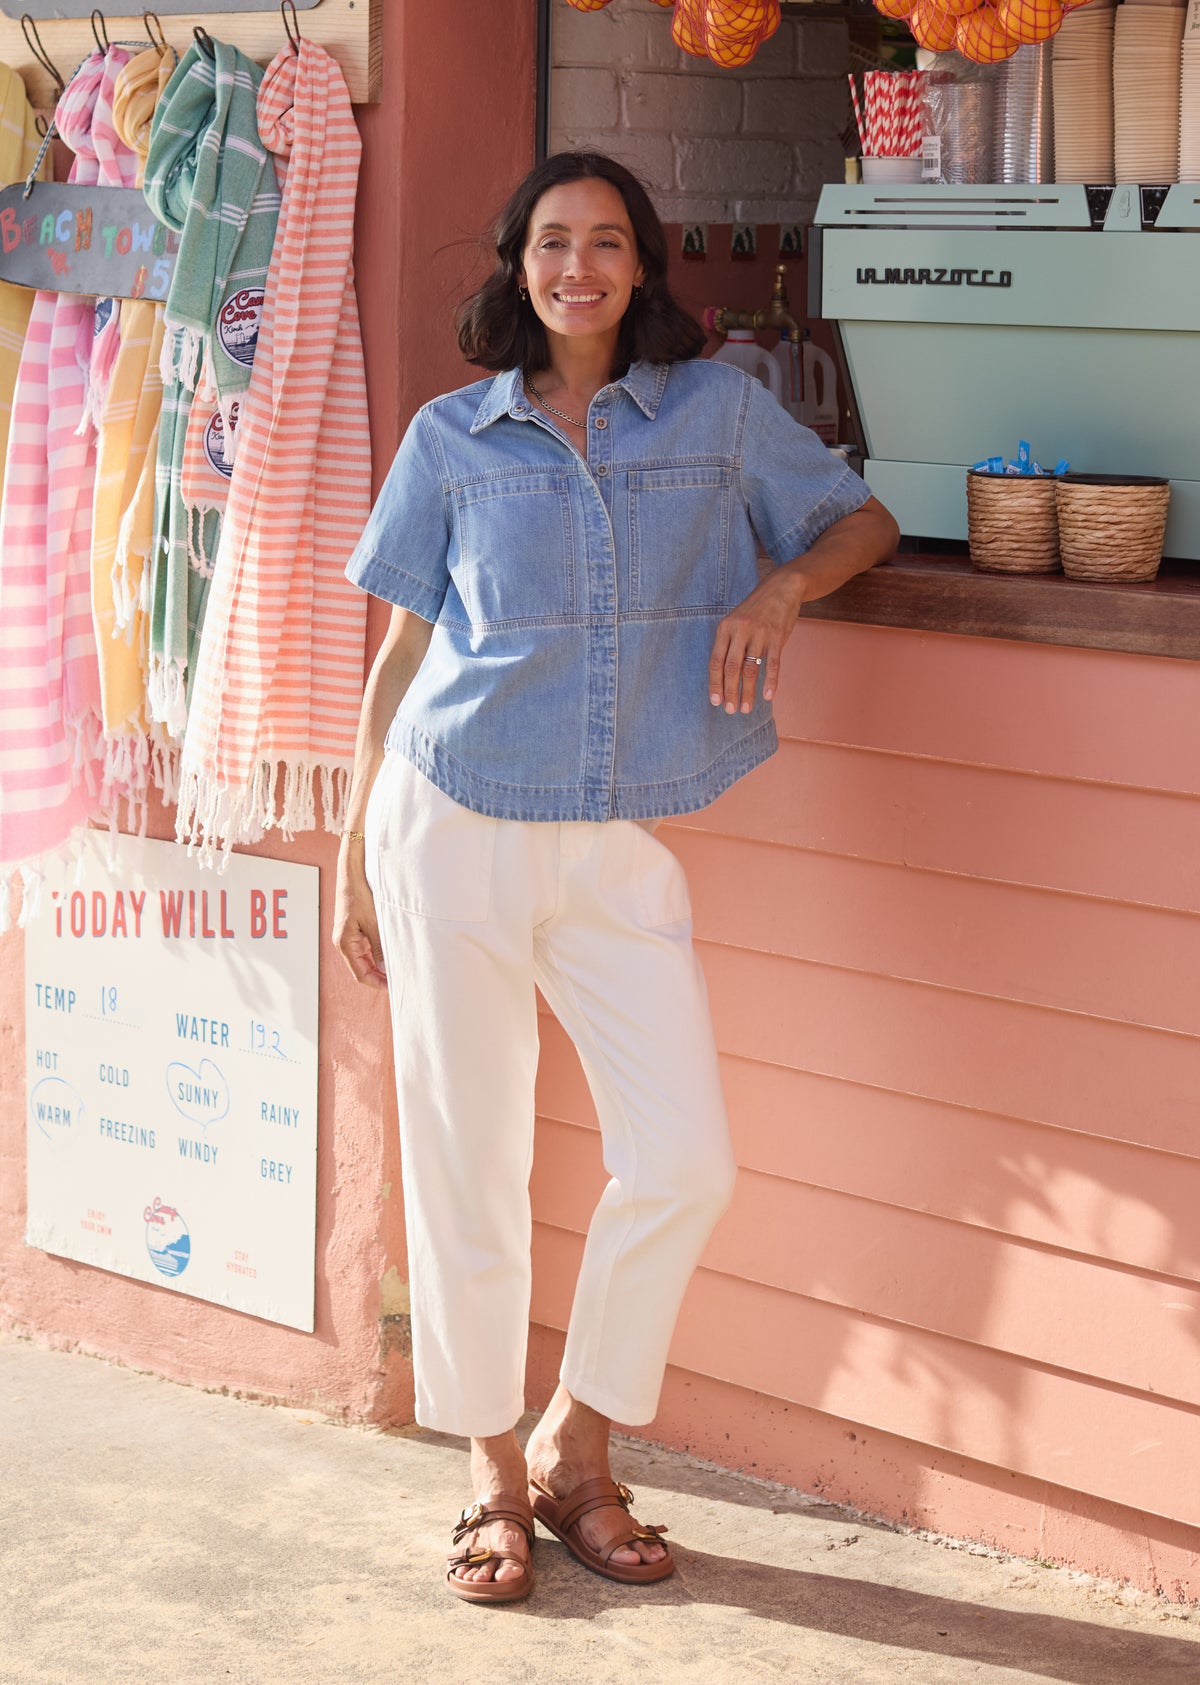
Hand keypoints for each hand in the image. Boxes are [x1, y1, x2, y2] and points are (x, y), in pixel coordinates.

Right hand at [334, 853, 387, 988]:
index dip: (377, 983)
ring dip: (377, 966)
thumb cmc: (360, 894)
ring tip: (395, 970)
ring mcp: (347, 936)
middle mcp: (343, 942)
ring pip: (363, 960)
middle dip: (379, 977)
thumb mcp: (374, 922)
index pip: (360, 974)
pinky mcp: (352, 930)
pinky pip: (364, 949)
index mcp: (344, 943)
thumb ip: (378, 946)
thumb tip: (384, 967)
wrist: (352, 873)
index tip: (393, 987)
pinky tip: (388, 955)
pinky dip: (375, 955)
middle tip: (398, 981)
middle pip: (361, 969)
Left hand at [708, 566, 805, 714]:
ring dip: (748, 692)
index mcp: (725, 628)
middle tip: (730, 710)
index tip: (715, 702)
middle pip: (731, 668)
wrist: (781, 588)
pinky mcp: (777, 636)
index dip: (715, 683)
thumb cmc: (755, 610)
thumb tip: (723, 676)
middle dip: (730, 692)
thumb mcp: (735, 621)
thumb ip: (729, 644)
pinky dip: (770, 681)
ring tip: (746, 708)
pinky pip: (773, 663)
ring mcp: (759, 633)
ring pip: (751, 669)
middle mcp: (740, 630)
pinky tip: (768, 696)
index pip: (716, 661)